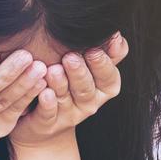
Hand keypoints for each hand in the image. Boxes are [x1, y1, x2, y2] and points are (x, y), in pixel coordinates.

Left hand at [9, 31, 128, 148]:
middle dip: (80, 73)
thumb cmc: (70, 84)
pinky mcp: (48, 124)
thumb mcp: (90, 68)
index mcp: (103, 89)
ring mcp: (69, 115)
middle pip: (87, 89)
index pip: (109, 77)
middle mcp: (89, 104)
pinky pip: (48, 115)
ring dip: (61, 85)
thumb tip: (116, 35)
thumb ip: (107, 52)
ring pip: (66, 100)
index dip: (102, 65)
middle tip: (70, 57)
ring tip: (53, 70)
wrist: (45, 121)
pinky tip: (44, 93)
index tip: (93, 50)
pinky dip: (47, 105)